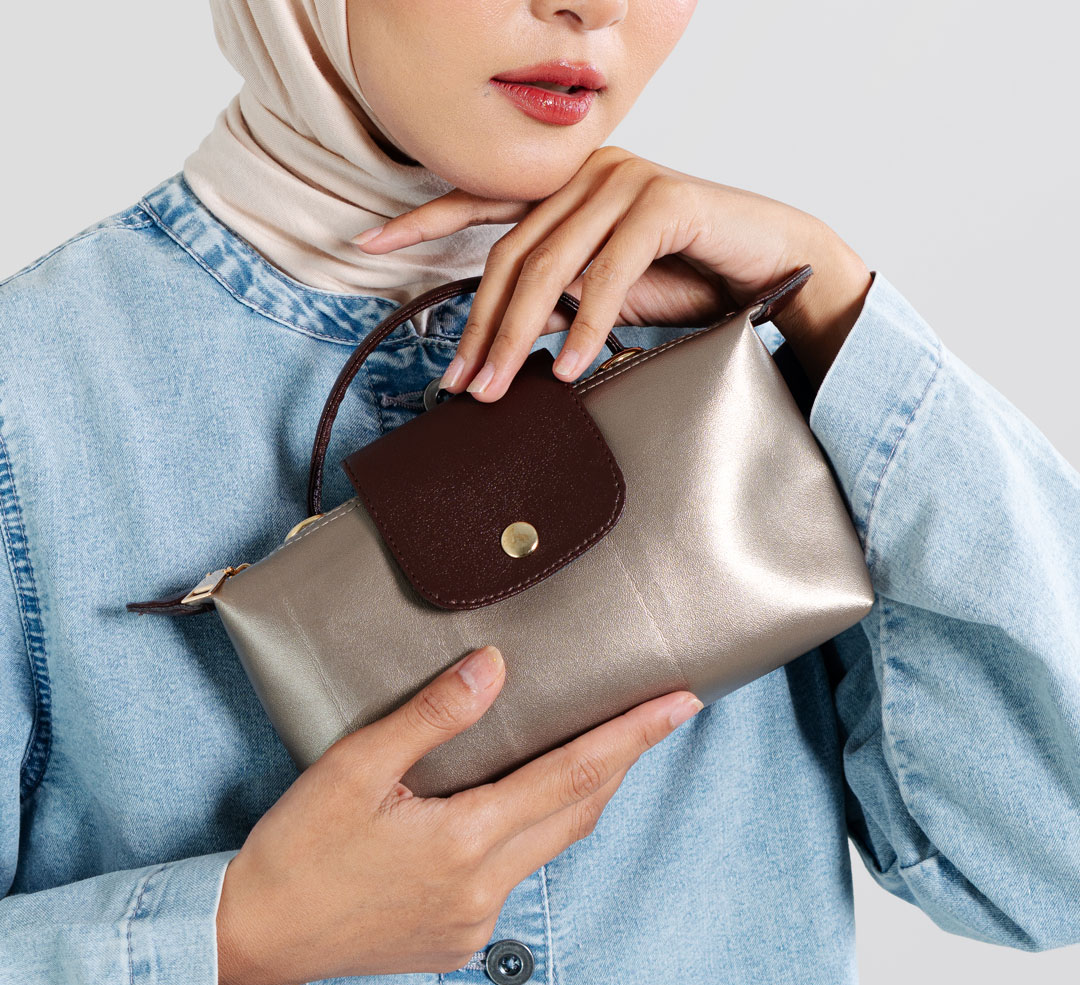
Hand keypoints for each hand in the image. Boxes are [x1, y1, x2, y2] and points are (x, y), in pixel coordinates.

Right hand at [216, 644, 702, 984]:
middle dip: (623, 760)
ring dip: (582, 794)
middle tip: (659, 715)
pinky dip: (536, 831)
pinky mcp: (458, 938)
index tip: (680, 705)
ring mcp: (474, 920)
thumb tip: (494, 668)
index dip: (632, 737)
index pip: (572, 775)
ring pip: (553, 844)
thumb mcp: (355, 767)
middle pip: (578, 811)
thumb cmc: (297, 851)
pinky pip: (518, 875)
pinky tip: (522, 805)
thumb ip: (432, 716)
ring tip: (602, 748)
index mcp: (464, 841)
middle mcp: (483, 888)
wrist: (252, 937)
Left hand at [351, 145, 872, 400]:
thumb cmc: (689, 276)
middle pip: (509, 254)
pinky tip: (570, 368)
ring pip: (548, 264)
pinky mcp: (663, 200)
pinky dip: (587, 325)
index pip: (478, 201)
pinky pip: (607, 273)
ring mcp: (622, 180)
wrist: (773, 264)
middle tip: (462, 385)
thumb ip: (558, 299)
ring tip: (499, 389)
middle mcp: (585, 174)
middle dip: (479, 327)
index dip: (421, 220)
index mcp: (564, 188)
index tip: (369, 244)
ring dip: (518, 336)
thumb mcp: (606, 295)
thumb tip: (510, 334)